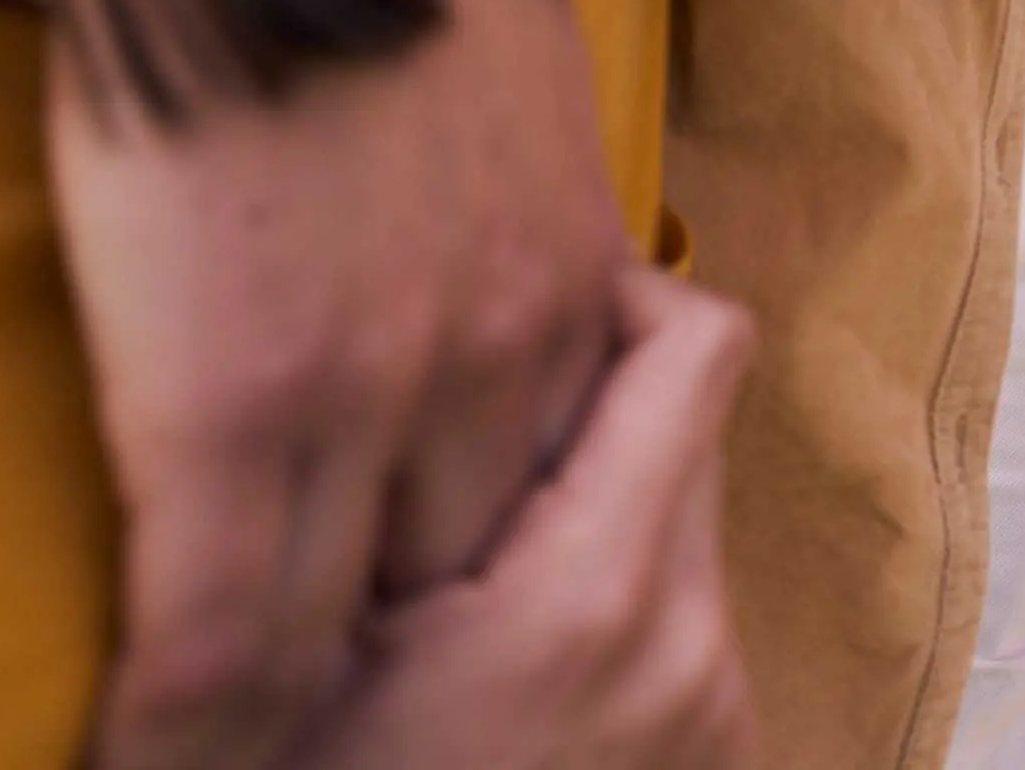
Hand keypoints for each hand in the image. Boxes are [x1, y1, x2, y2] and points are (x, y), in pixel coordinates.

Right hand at [67, 0, 629, 769]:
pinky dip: (180, 712)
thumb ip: (505, 182)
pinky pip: (218, 624)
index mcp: (567, 272)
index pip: (552, 492)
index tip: (425, 639)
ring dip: (279, 711)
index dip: (475, 575)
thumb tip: (479, 215)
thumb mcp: (506, 64)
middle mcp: (501, 351)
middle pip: (463, 578)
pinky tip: (135, 751)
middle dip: (400, 658)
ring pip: (344, 629)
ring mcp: (375, 389)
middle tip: (337, 726)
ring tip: (222, 768)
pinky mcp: (238, 403)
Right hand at [277, 265, 759, 769]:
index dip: (621, 300)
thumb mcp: (299, 658)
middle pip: (690, 432)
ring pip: (686, 530)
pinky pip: (688, 627)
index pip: (697, 347)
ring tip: (461, 595)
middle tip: (451, 473)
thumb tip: (417, 353)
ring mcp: (720, 714)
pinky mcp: (725, 763)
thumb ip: (390, 498)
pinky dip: (615, 615)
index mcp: (597, 592)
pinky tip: (507, 678)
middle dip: (585, 425)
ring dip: (595, 525)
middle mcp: (696, 643)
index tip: (520, 325)